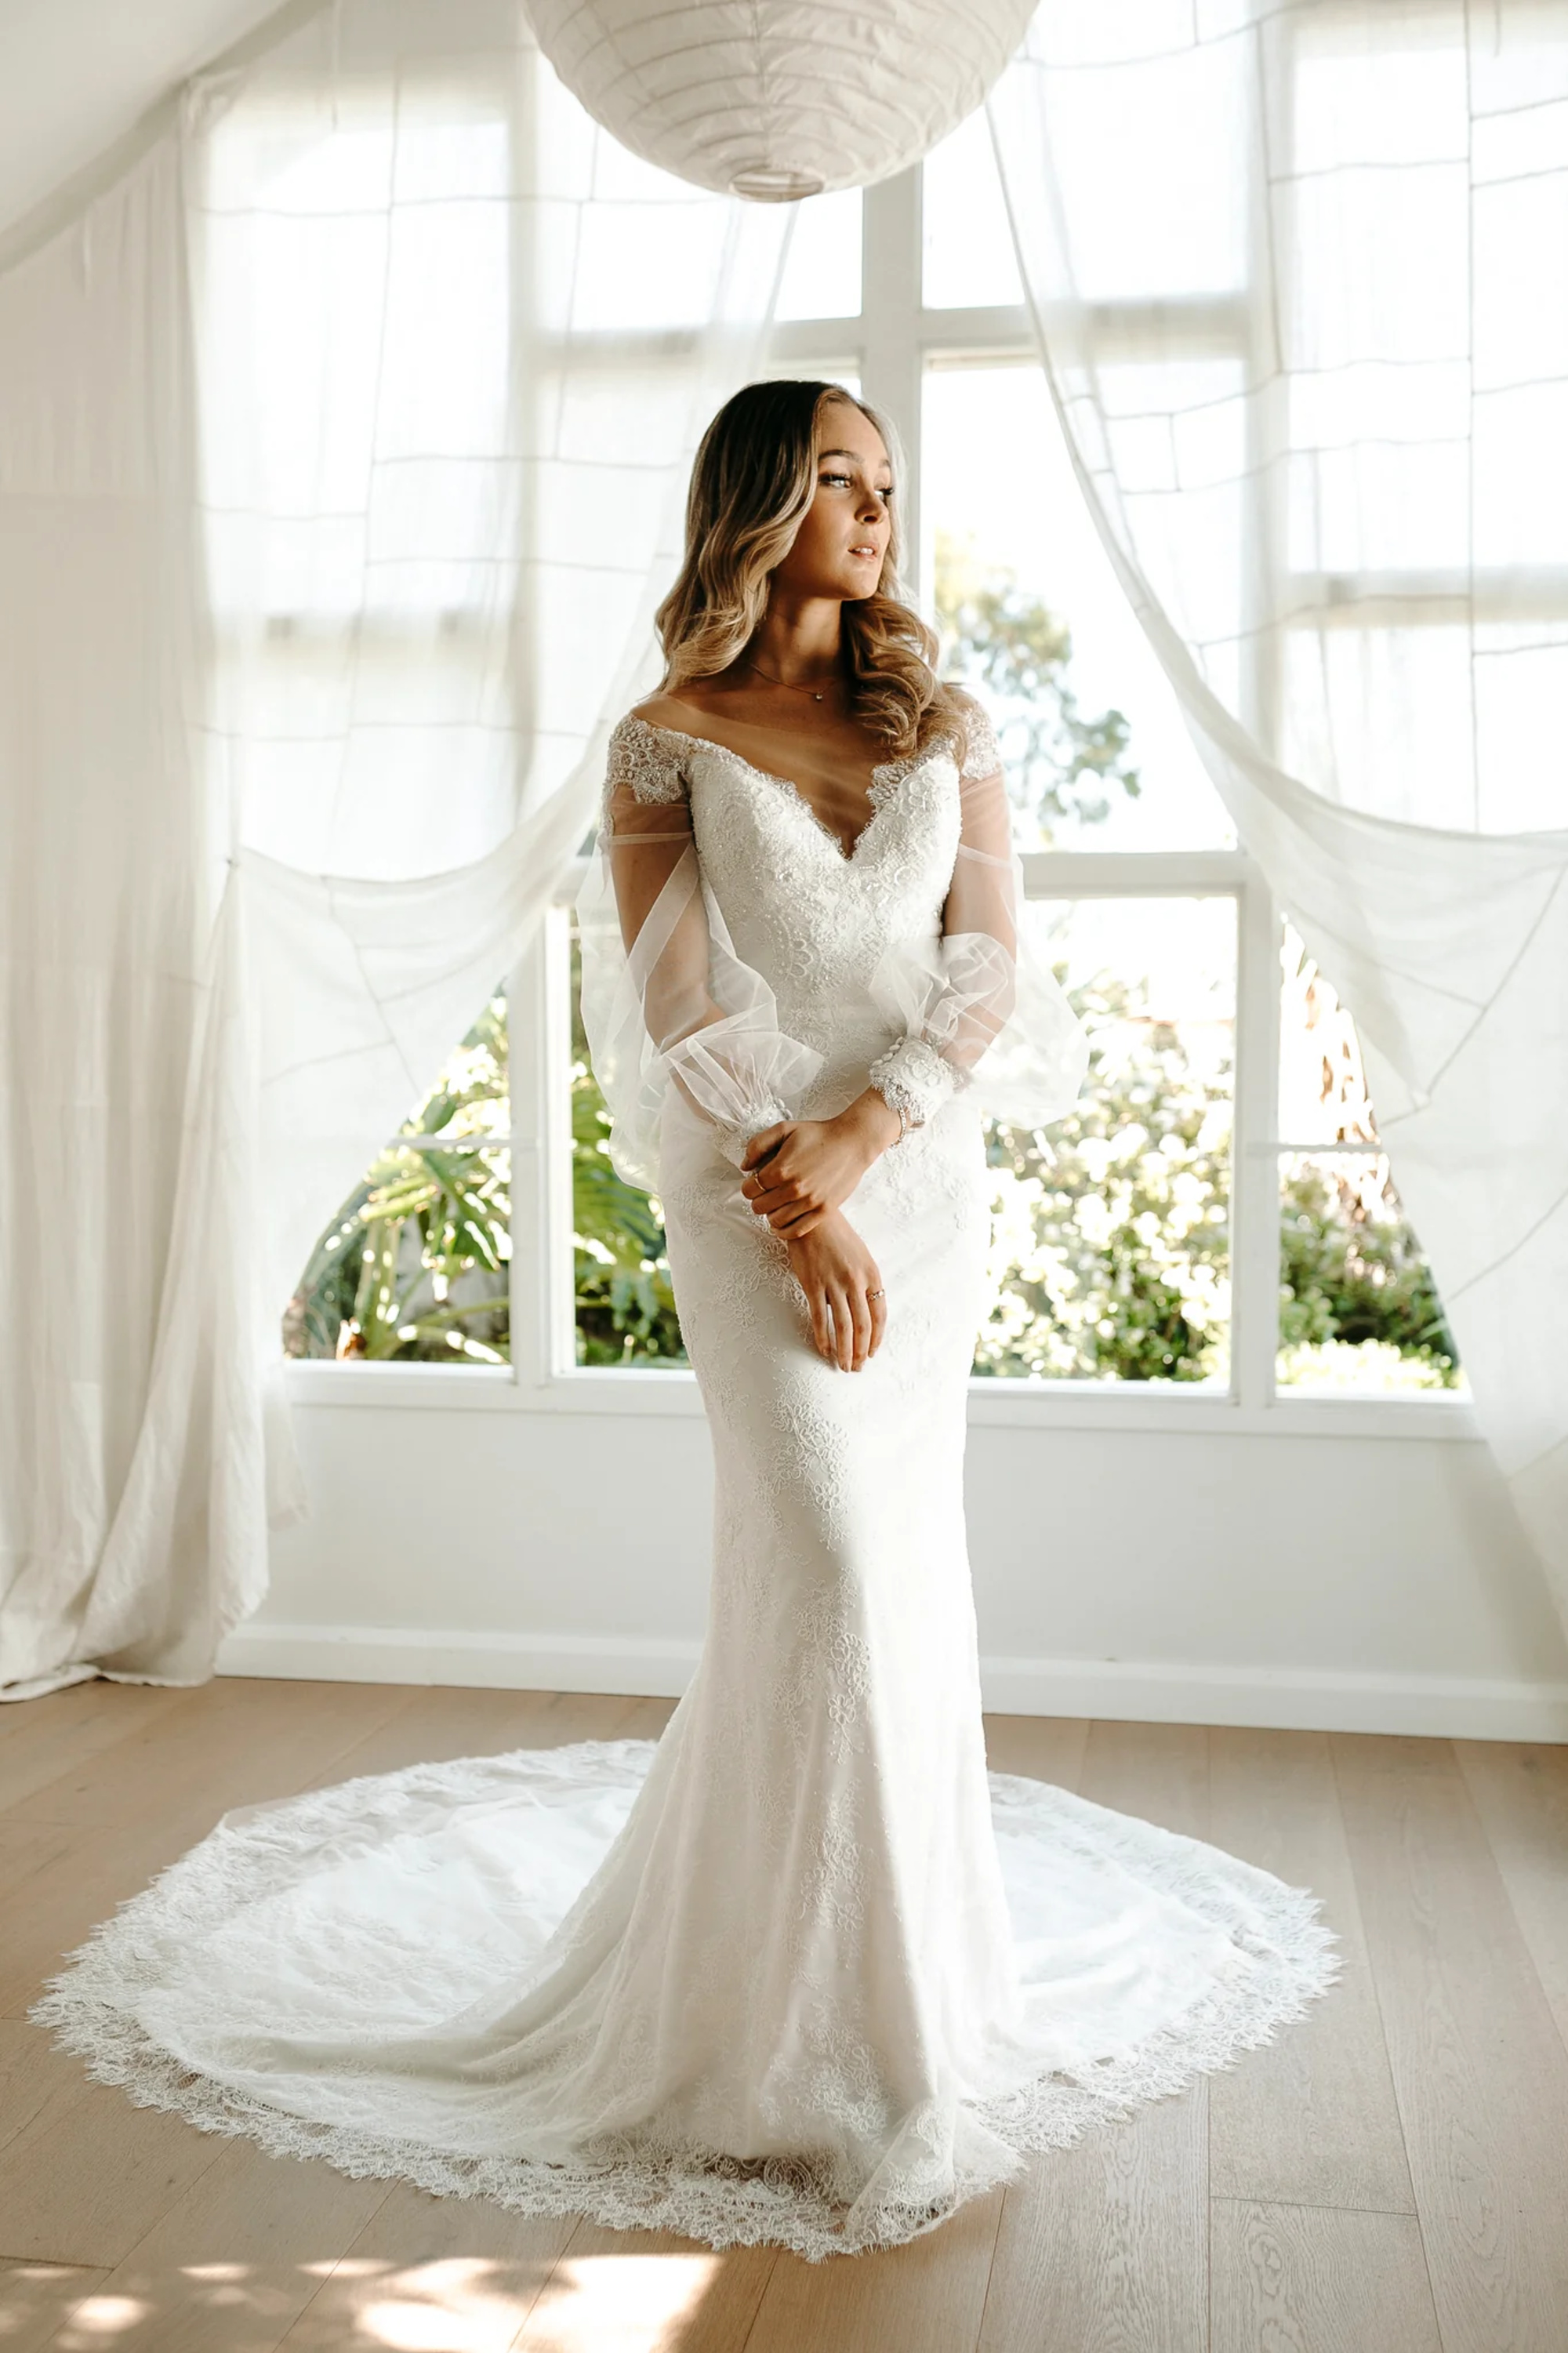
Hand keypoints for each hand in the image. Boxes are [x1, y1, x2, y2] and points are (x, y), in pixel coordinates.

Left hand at [740, 1090, 900, 1235]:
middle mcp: (794, 1188)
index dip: (749, 1186)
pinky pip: (796, 1231)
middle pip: (759, 1207)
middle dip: (759, 1199)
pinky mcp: (823, 1211)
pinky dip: (784, 1230)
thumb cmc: (818, 1134)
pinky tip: (783, 1223)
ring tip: (776, 1204)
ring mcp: (809, 1202)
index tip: (755, 1183)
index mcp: (781, 1169)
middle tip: (767, 1193)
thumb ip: (758, 1145)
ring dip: (771, 1214)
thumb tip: (745, 1166)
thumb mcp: (784, 1129)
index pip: (750, 1189)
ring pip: (775, 1221)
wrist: (852, 1142)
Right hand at [784, 1209, 887, 1370]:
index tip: (872, 1353)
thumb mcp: (862, 1257)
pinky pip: (818, 1318)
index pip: (880, 1316)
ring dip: (844, 1351)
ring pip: (843, 1327)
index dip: (876, 1339)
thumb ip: (867, 1283)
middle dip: (861, 1351)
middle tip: (857, 1368)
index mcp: (872, 1275)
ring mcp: (834, 1284)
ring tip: (844, 1366)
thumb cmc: (839, 1238)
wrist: (813, 1218)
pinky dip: (821, 1337)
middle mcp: (856, 1282)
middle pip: (863, 1326)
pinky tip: (823, 1350)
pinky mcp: (813, 1284)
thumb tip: (869, 1312)